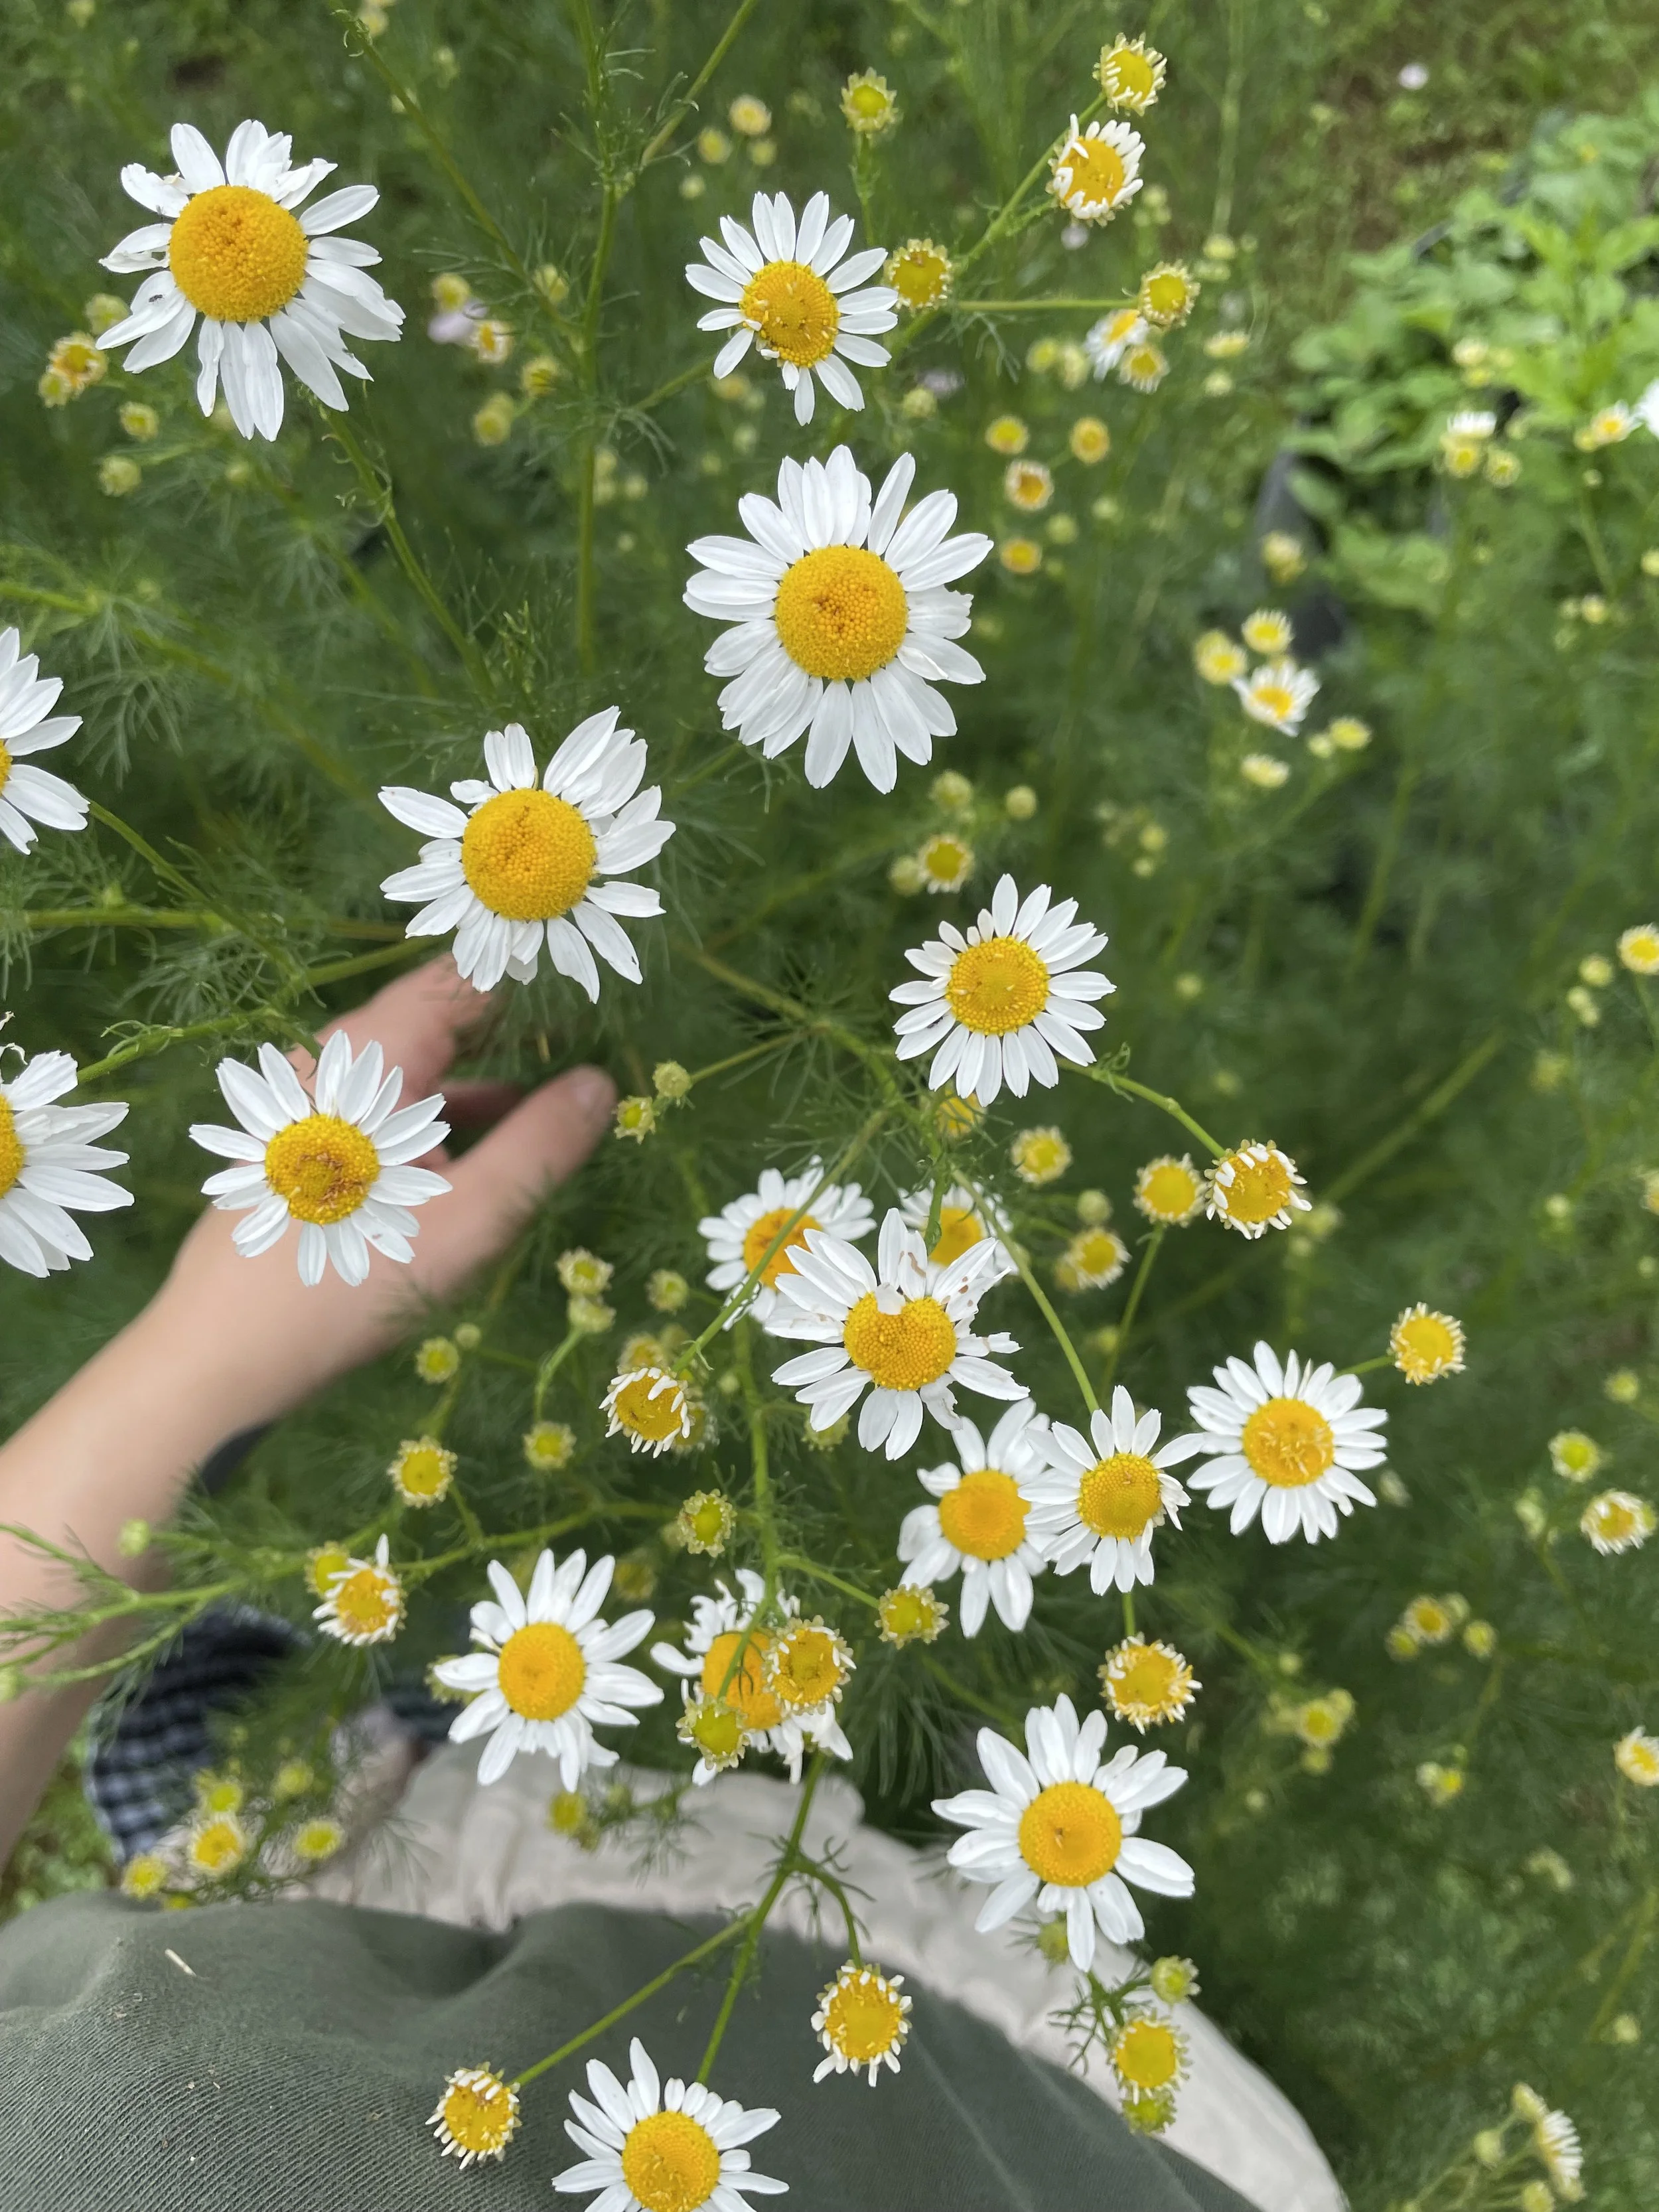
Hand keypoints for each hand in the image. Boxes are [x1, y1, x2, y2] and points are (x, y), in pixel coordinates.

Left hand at [0, 955, 613, 1855]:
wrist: (180, 1421)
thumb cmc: (313, 1321)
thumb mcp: (447, 1240)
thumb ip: (534, 1162)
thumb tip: (606, 1093)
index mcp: (349, 1080)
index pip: (453, 984)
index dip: (536, 987)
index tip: (619, 1013)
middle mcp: (319, 1103)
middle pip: (438, 1044)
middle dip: (529, 1062)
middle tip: (622, 1105)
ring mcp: (303, 1161)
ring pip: (416, 1114)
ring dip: (492, 1128)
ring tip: (577, 1168)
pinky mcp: (299, 1215)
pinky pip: (393, 1167)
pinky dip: (452, 1177)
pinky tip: (496, 1228)